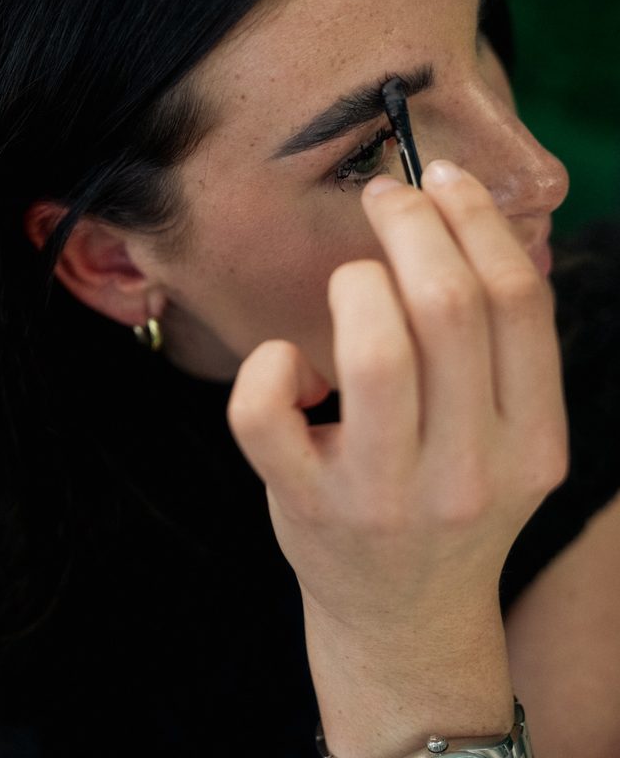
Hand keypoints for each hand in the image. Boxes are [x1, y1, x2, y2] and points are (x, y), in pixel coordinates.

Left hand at [227, 160, 568, 751]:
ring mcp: (384, 495)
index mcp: (532, 443)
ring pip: (374, 349)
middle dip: (409, 225)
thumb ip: (502, 352)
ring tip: (350, 284)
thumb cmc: (448, 501)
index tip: (441, 178)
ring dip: (354, 286)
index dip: (475, 220)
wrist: (404, 622)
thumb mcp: (506, 440)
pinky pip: (268, 409)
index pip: (518, 302)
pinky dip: (269, 362)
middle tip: (383, 196)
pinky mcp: (306, 506)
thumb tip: (464, 217)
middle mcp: (469, 472)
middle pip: (448, 308)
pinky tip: (288, 365)